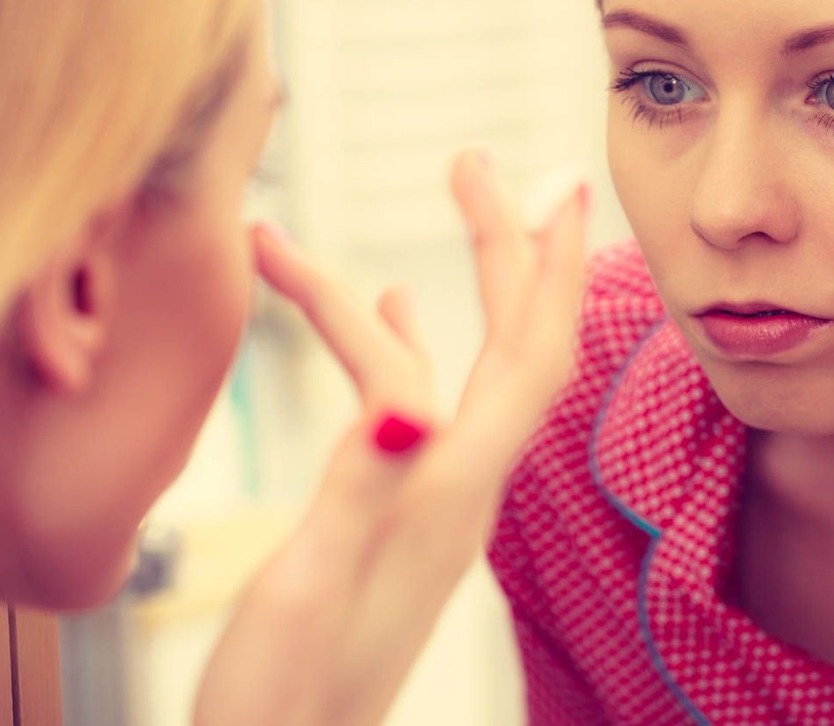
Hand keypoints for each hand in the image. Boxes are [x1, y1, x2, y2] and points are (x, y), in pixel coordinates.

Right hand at [193, 150, 587, 725]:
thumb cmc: (284, 700)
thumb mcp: (309, 588)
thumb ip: (360, 491)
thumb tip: (400, 398)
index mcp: (451, 495)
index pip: (530, 358)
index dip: (546, 266)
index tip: (550, 180)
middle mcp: (460, 491)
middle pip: (512, 347)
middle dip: (507, 247)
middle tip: (479, 162)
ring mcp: (433, 502)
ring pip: (458, 368)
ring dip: (450, 286)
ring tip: (442, 207)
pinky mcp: (398, 517)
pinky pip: (420, 408)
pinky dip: (406, 344)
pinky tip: (393, 316)